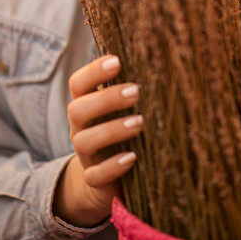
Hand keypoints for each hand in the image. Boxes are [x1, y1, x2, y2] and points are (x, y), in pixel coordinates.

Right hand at [53, 55, 143, 226]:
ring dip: (112, 130)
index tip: (117, 61)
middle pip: (78, 109)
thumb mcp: (125, 108)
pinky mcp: (94, 180)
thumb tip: (162, 59)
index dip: (94, 71)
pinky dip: (112, 166)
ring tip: (140, 122)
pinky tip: (132, 157)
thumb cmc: (122, 129)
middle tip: (135, 91)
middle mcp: (80, 127)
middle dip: (106, 98)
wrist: (107, 178)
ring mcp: (84, 154)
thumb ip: (132, 88)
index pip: (79, 83)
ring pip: (84, 141)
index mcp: (86, 104)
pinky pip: (94, 175)